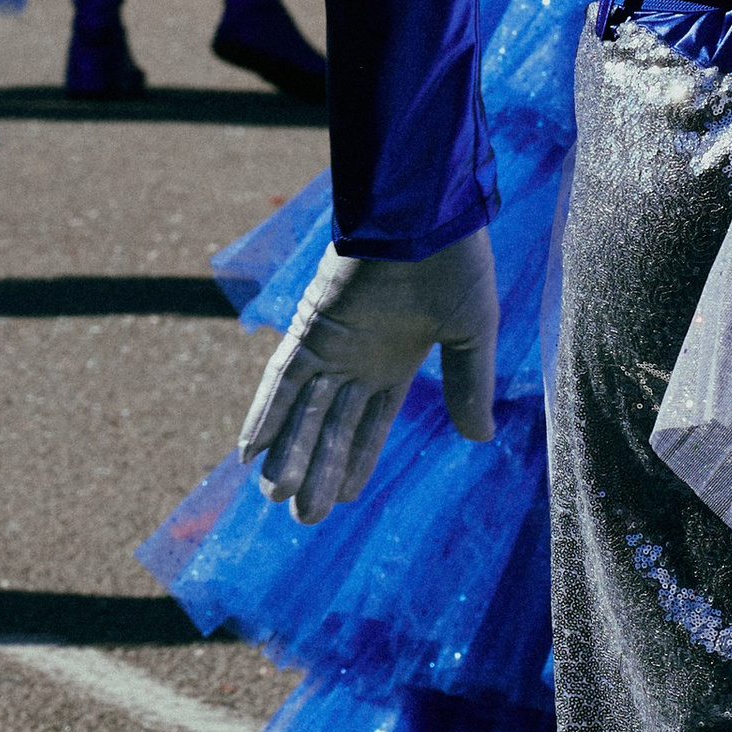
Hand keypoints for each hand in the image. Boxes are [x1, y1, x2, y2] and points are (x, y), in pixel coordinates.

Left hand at [239, 231, 499, 523]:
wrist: (427, 212)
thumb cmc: (455, 264)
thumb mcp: (471, 333)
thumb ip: (469, 385)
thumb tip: (480, 438)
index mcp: (396, 362)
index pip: (369, 427)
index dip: (354, 464)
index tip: (338, 502)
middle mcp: (358, 359)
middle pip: (331, 428)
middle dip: (317, 471)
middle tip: (301, 520)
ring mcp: (331, 344)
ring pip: (304, 411)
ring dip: (289, 452)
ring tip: (275, 496)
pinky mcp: (311, 326)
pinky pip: (283, 377)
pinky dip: (266, 412)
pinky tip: (251, 448)